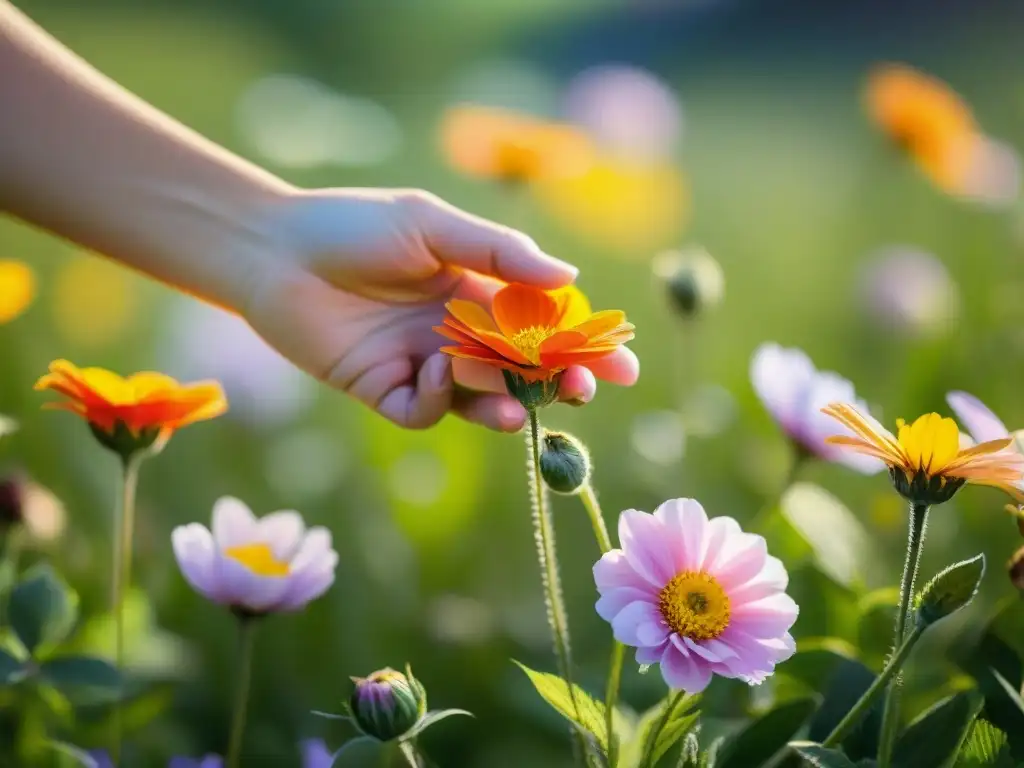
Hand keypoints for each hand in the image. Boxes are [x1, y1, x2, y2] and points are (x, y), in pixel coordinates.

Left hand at [242, 188, 638, 430]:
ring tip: (518, 407)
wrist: (274, 249)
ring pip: (478, 397)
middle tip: (582, 391)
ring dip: (503, 403)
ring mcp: (422, 363)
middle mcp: (456, 332)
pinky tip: (434, 368)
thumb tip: (570, 278)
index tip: (620, 364)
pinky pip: (425, 410)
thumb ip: (499, 252)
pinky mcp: (383, 389)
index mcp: (477, 291)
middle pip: (521, 369)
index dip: (582, 345)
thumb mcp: (432, 225)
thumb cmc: (353, 225)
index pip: (543, 325)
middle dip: (556, 383)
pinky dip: (438, 398)